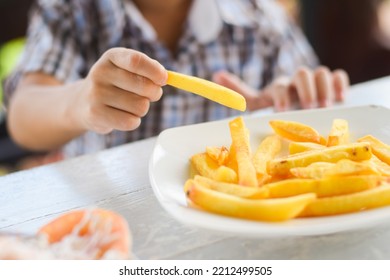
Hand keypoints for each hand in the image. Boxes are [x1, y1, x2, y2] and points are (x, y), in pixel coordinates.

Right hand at [74, 48, 166, 133]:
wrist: (82, 102)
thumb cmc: (115, 84)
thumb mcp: (127, 69)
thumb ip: (148, 70)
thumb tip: (167, 77)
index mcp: (112, 57)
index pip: (136, 61)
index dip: (155, 71)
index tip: (163, 79)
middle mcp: (101, 72)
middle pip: (144, 86)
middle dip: (154, 93)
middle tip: (150, 95)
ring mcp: (96, 94)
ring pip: (140, 106)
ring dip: (142, 109)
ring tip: (130, 105)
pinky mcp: (95, 114)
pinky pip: (130, 122)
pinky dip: (133, 121)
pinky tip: (122, 116)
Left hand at [212, 67, 348, 111]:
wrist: (298, 109)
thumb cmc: (277, 108)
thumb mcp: (258, 102)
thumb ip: (240, 91)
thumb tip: (215, 75)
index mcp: (280, 86)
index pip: (279, 86)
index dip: (281, 97)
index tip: (282, 111)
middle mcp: (297, 81)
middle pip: (303, 73)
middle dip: (305, 90)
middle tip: (309, 107)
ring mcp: (315, 82)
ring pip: (322, 73)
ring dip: (323, 89)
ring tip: (324, 106)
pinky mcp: (332, 84)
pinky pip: (339, 76)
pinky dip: (340, 84)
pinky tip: (340, 99)